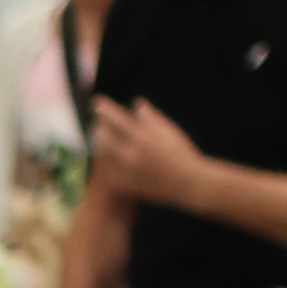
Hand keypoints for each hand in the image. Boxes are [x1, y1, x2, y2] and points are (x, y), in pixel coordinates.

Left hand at [88, 95, 206, 214]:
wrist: (190, 183)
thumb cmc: (182, 153)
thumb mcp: (170, 131)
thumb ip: (151, 117)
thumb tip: (137, 103)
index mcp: (145, 137)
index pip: (118, 119)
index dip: (105, 109)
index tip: (96, 102)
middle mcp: (135, 154)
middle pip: (105, 137)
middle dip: (98, 127)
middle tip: (95, 123)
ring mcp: (130, 171)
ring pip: (104, 155)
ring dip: (99, 144)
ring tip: (97, 137)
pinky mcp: (130, 185)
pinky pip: (108, 173)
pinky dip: (104, 164)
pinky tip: (104, 158)